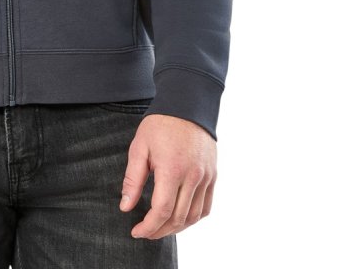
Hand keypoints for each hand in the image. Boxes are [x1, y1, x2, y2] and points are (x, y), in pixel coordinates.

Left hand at [119, 114, 216, 239]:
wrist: (187, 105)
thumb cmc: (160, 125)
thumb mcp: (139, 147)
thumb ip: (133, 180)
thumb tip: (126, 207)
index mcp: (172, 169)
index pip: (161, 211)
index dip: (148, 227)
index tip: (136, 231)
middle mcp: (193, 176)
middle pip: (178, 218)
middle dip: (159, 231)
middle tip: (145, 232)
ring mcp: (206, 177)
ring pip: (194, 216)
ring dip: (177, 228)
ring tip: (160, 228)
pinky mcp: (213, 175)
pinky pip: (206, 207)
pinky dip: (193, 218)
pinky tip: (180, 218)